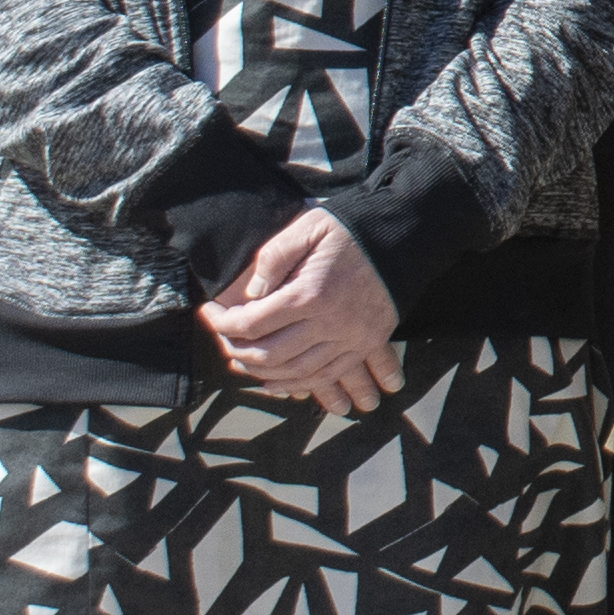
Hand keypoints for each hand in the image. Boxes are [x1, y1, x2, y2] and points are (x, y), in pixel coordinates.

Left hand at [200, 212, 399, 411]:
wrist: (404, 236)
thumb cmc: (350, 229)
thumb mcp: (308, 227)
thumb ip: (274, 258)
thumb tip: (251, 294)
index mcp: (311, 293)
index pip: (252, 322)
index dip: (222, 322)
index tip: (208, 312)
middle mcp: (331, 322)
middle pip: (270, 354)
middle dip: (237, 351)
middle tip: (224, 339)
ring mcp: (351, 337)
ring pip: (296, 373)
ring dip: (263, 373)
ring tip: (243, 361)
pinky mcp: (366, 343)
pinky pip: (327, 376)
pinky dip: (298, 386)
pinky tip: (277, 384)